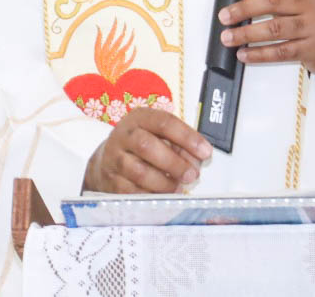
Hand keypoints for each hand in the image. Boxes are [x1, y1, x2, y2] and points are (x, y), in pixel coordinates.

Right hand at [83, 107, 211, 193]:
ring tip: (177, 187)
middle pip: (147, 146)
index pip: (164, 122)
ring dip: (164, 183)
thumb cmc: (141, 144)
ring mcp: (114, 159)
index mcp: (139, 118)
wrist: (108, 159)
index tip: (205, 152)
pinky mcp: (111, 181)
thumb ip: (180, 144)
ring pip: (139, 172)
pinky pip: (132, 192)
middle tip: (191, 174)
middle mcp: (124, 135)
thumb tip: (198, 160)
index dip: (187, 137)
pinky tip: (162, 195)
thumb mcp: (159, 135)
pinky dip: (151, 196)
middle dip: (174, 163)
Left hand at [217, 0, 314, 81]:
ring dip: (246, 33)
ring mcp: (313, 26)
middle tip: (224, 16)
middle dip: (243, 8)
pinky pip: (280, 51)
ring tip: (228, 37)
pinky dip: (258, 54)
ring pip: (274, 28)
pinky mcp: (312, 49)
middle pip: (271, 1)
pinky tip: (244, 54)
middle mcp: (311, 2)